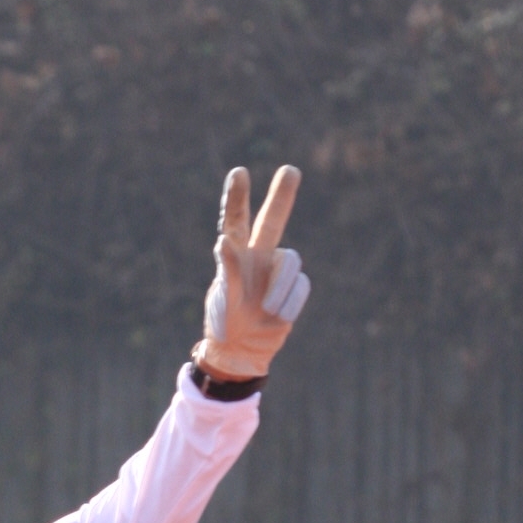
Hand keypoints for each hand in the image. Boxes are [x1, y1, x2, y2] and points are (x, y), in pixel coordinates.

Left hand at [196, 165, 307, 380]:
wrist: (241, 352)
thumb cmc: (225, 324)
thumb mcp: (223, 300)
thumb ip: (227, 271)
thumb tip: (223, 241)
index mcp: (234, 256)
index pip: (235, 221)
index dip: (237, 197)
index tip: (239, 172)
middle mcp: (257, 256)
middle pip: (272, 220)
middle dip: (282, 195)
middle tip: (290, 171)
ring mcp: (276, 272)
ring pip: (291, 261)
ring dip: (280, 287)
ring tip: (267, 309)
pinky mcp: (293, 289)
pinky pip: (300, 287)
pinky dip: (289, 304)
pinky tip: (276, 317)